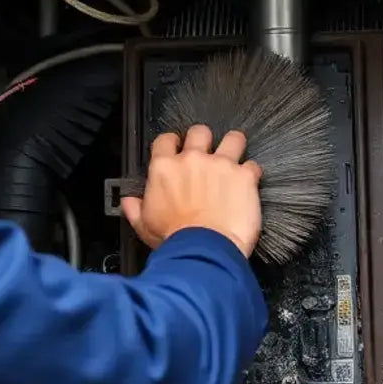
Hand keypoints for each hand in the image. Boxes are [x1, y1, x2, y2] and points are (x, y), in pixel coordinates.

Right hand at [121, 125, 261, 257]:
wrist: (202, 251)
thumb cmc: (175, 241)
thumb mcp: (144, 225)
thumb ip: (135, 208)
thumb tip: (129, 201)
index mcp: (165, 169)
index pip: (165, 140)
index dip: (172, 142)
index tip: (177, 149)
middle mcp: (193, 160)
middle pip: (200, 131)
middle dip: (204, 139)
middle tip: (207, 152)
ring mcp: (221, 165)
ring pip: (233, 138)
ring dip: (234, 145)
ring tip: (235, 154)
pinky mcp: (244, 177)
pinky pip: (253, 165)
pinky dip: (251, 173)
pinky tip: (248, 183)